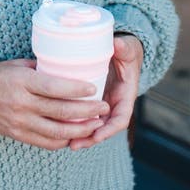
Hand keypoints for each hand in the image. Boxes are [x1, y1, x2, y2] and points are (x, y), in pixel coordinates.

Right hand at [0, 58, 109, 149]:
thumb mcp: (18, 64)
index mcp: (23, 82)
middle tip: (103, 107)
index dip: (76, 89)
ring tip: (96, 123)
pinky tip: (76, 134)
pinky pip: (46, 143)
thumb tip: (67, 69)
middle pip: (61, 112)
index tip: (94, 88)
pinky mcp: (19, 135)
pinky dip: (64, 141)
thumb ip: (41, 69)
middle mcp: (23, 104)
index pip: (54, 88)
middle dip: (87, 111)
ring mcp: (21, 123)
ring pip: (57, 132)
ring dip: (81, 130)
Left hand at [68, 34, 142, 150]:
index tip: (98, 136)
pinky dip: (76, 125)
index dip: (110, 129)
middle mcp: (115, 104)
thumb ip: (123, 48)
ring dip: (83, 136)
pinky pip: (86, 117)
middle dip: (92, 138)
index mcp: (126, 95)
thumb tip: (117, 44)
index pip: (121, 118)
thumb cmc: (125, 50)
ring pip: (95, 126)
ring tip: (68, 144)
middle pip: (105, 128)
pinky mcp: (92, 101)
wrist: (121, 50)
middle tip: (75, 145)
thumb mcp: (126, 48)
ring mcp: (104, 104)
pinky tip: (62, 129)